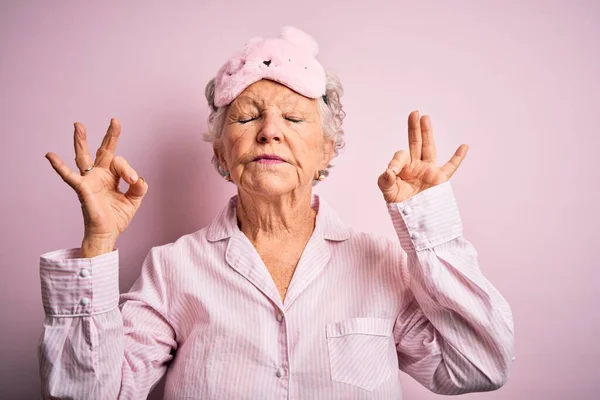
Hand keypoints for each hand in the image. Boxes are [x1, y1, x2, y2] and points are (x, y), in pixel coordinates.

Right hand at [45, 118, 147, 247]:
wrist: (106, 234)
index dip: (129, 170)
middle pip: (103, 151)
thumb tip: (139, 178)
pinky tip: (50, 156)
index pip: (121, 163)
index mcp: (111, 176)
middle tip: (115, 121)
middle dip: (110, 136)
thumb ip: (139, 187)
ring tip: (78, 125)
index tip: (134, 180)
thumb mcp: (133, 200)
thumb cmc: (116, 217)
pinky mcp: (82, 189)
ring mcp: (89, 181)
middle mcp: (99, 175)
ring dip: (81, 141)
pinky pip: (69, 176)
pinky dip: (59, 166)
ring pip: (84, 157)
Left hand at [377, 110, 467, 202]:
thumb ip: (385, 181)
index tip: (392, 172)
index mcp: (403, 167)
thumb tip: (388, 171)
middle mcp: (416, 166)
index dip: (396, 161)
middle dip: (414, 128)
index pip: (401, 155)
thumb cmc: (399, 205)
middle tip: (414, 113)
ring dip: (428, 133)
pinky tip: (464, 146)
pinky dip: (458, 158)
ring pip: (429, 148)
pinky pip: (451, 167)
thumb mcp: (388, 192)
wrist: (413, 219)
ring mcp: (429, 170)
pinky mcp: (440, 179)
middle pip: (415, 143)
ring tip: (425, 118)